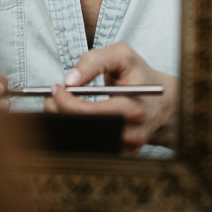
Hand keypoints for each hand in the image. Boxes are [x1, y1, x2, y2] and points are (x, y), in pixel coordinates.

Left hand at [44, 43, 178, 153]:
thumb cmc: (138, 76)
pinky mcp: (121, 156)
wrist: (160, 103)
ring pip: (83, 142)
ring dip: (64, 123)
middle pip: (83, 130)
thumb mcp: (122, 56)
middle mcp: (132, 133)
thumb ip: (94, 61)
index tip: (56, 89)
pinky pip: (89, 149)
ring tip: (62, 106)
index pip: (90, 112)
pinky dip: (75, 132)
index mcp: (133, 107)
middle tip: (51, 99)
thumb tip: (69, 80)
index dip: (66, 102)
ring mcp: (126, 148)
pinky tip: (73, 118)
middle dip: (60, 113)